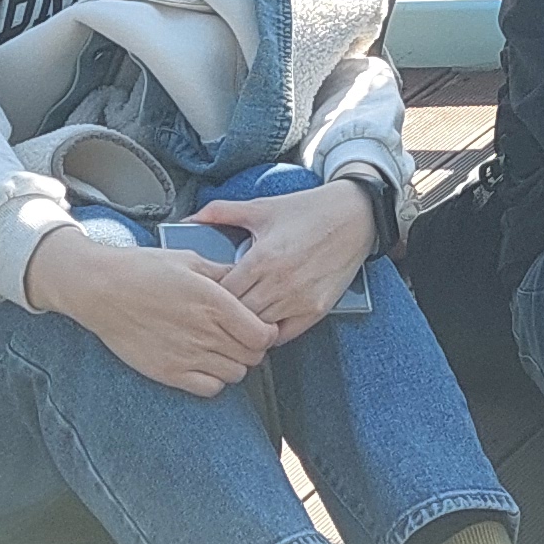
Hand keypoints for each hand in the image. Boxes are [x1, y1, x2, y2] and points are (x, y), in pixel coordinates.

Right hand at [28, 232, 275, 395]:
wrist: (101, 289)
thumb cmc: (143, 269)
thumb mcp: (190, 259)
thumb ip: (223, 273)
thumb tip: (248, 278)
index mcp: (214, 301)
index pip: (263, 334)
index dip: (267, 331)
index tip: (261, 325)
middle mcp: (204, 332)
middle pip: (252, 356)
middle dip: (253, 347)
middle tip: (242, 336)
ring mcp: (187, 355)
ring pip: (235, 374)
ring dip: (235, 363)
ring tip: (223, 348)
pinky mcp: (169, 372)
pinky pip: (209, 388)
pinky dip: (214, 379)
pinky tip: (205, 362)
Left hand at [189, 176, 383, 341]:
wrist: (354, 215)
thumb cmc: (308, 210)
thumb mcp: (261, 208)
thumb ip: (221, 213)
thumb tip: (188, 219)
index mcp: (262, 258)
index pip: (221, 295)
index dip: (208, 297)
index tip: (204, 295)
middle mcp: (280, 284)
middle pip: (236, 317)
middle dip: (223, 315)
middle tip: (214, 312)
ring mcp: (300, 300)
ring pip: (257, 330)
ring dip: (245, 327)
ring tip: (235, 319)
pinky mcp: (317, 310)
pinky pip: (284, 336)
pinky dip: (269, 333)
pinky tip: (261, 323)